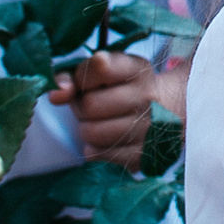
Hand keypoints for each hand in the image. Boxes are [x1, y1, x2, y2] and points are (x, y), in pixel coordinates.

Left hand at [50, 51, 188, 168]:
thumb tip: (55, 95)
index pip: (99, 67)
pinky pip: (98, 153)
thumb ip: (73, 75)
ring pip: (91, 132)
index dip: (83, 77)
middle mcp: (147, 98)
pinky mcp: (142, 156)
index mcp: (137, 70)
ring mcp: (148, 129)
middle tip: (92, 105)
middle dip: (81, 106)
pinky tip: (106, 139)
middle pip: (90, 105)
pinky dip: (94, 147)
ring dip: (86, 127)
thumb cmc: (124, 87)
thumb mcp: (104, 70)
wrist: (168, 111)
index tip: (88, 81)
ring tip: (99, 121)